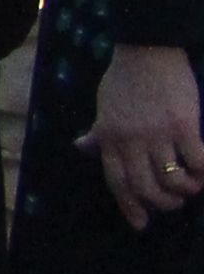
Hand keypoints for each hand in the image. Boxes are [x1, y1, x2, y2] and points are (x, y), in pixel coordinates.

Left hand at [93, 41, 203, 227]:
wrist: (147, 50)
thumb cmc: (124, 80)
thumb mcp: (104, 106)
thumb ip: (98, 132)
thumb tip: (81, 147)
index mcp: (109, 136)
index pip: (117, 180)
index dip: (129, 205)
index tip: (141, 223)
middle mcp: (131, 138)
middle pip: (145, 186)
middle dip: (162, 202)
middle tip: (174, 202)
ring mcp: (157, 132)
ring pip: (172, 178)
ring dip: (185, 190)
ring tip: (191, 186)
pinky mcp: (184, 125)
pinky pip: (197, 161)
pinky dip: (203, 173)